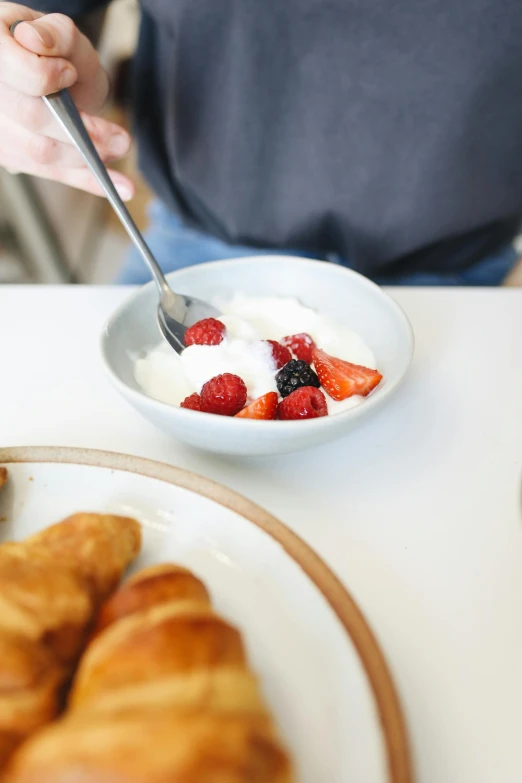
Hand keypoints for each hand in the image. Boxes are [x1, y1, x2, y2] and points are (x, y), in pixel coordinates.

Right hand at [0, 3, 133, 198]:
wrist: (56, 76)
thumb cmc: (57, 54)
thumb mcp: (63, 34)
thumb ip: (56, 34)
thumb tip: (36, 43)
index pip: (13, 71)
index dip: (44, 76)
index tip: (68, 73)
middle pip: (30, 119)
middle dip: (81, 130)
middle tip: (119, 136)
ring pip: (40, 152)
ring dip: (87, 158)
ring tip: (120, 149)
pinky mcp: (15, 157)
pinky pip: (52, 173)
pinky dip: (87, 180)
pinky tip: (117, 187)